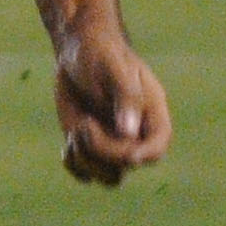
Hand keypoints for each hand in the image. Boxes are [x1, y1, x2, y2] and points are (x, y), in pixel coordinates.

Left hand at [52, 24, 171, 185]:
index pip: (158, 146)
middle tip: (84, 124)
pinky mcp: (90, 145)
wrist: (77, 48)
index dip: (146, 155)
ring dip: (87, 161)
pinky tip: (68, 144)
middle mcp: (134, 134)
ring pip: (108, 177)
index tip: (129, 154)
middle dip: (103, 149)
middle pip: (127, 164)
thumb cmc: (100, 51)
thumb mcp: (113, 66)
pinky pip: (86, 173)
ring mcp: (112, 142)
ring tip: (74, 132)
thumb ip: (125, 96)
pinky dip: (74, 165)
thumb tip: (129, 132)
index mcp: (150, 113)